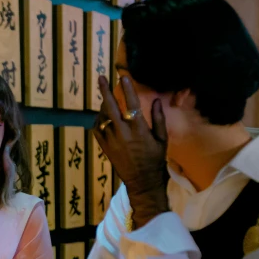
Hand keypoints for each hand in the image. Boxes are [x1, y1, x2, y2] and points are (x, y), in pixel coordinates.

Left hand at [92, 76, 169, 227]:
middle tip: (100, 78)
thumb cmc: (155, 159)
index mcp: (139, 129)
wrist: (142, 181)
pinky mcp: (104, 147)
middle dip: (105, 91)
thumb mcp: (162, 139)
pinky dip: (98, 121)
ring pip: (103, 117)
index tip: (123, 77)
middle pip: (111, 107)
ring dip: (104, 106)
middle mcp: (123, 133)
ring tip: (107, 100)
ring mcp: (111, 141)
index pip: (132, 104)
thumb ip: (158, 119)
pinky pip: (97, 129)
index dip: (127, 89)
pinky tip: (102, 117)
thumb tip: (156, 101)